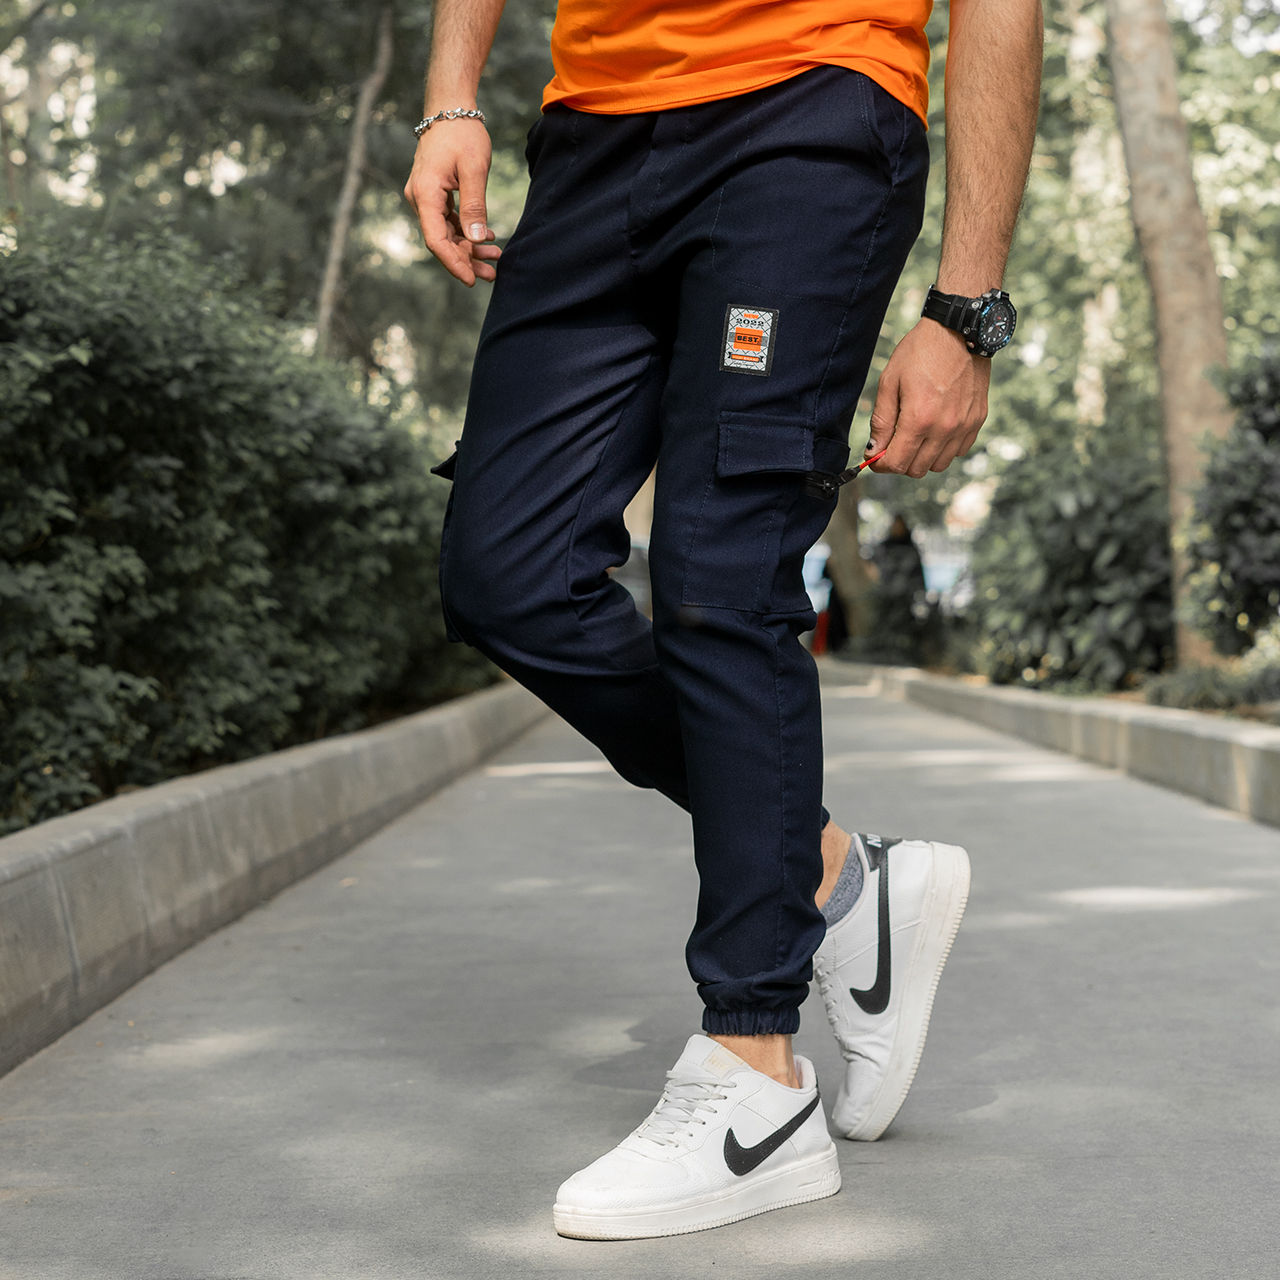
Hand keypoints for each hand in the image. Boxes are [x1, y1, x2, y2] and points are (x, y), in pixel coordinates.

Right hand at [403, 120, 501, 286]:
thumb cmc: (462, 134)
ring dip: (470, 249)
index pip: (436, 240)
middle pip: (442, 241)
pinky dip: (467, 232)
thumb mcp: (473, 169)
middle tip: (492, 275)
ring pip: (447, 233)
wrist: (450, 108)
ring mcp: (426, 197)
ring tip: (495, 259)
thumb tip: (476, 239)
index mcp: (425, 194)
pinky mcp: (434, 195)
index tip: (472, 281)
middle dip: (466, 261)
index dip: (454, 263)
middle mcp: (420, 199)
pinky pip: (449, 221)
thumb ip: (474, 205)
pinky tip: (488, 239)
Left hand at [865, 319, 990, 477]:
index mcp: (919, 419)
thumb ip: (881, 421)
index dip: (880, 465)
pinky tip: (935, 430)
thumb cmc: (920, 352)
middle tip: (893, 444)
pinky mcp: (977, 420)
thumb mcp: (889, 382)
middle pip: (916, 469)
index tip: (875, 458)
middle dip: (899, 461)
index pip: (896, 464)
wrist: (958, 330)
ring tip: (915, 436)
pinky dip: (944, 448)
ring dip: (922, 457)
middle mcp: (944, 428)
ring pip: (938, 465)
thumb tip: (874, 451)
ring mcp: (964, 426)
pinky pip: (958, 451)